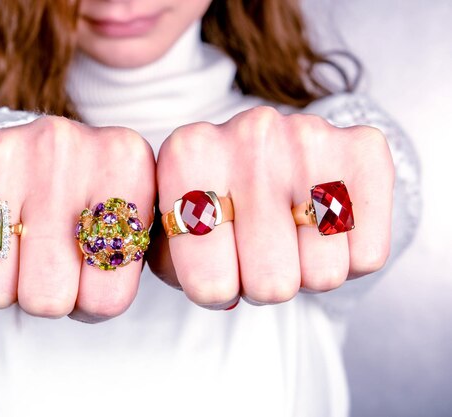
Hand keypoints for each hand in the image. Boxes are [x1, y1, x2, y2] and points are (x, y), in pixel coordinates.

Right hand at [0, 116, 155, 322]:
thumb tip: (207, 294)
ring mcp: (5, 148)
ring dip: (1, 284)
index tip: (87, 268)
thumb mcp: (128, 217)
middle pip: (49, 301)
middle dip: (45, 294)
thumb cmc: (76, 201)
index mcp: (127, 160)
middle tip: (44, 259)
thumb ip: (153, 253)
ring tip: (12, 243)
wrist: (7, 152)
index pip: (107, 300)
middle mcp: (67, 144)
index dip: (92, 298)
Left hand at [148, 106, 393, 307]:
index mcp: (188, 155)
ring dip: (306, 270)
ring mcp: (310, 137)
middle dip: (262, 283)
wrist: (261, 148)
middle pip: (271, 286)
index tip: (214, 264)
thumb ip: (163, 262)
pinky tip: (323, 224)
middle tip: (256, 250)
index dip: (214, 291)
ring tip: (288, 233)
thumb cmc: (211, 200)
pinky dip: (347, 256)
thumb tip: (216, 294)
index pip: (210, 285)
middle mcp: (250, 135)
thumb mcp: (171, 228)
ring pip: (324, 275)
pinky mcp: (363, 149)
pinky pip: (367, 255)